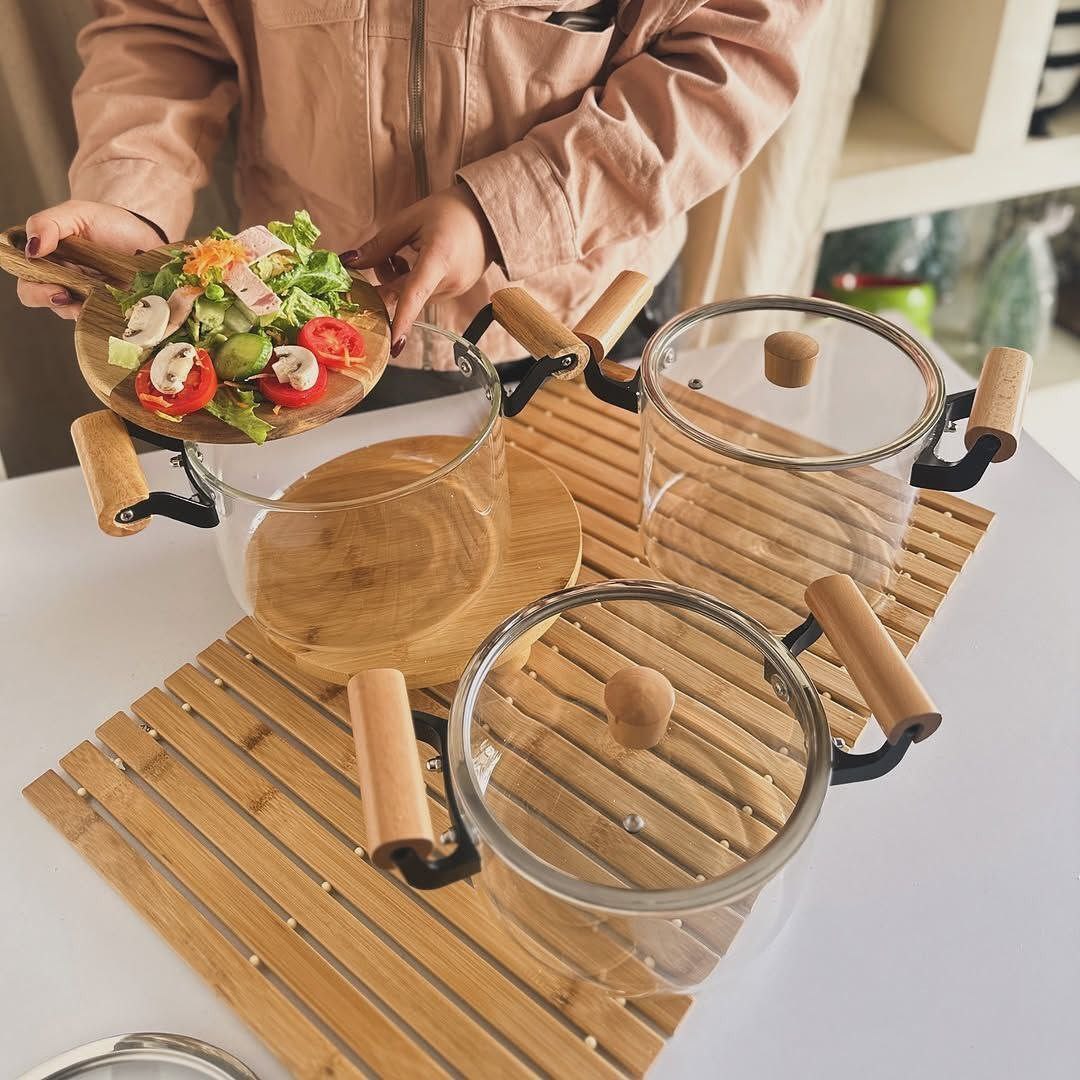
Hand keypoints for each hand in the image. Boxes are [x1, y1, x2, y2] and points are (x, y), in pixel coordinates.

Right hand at [16, 200, 163, 319]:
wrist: (146, 233)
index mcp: (48, 260)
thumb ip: (48, 224)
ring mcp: (86, 297)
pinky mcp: (109, 307)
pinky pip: (101, 319)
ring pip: (74, 313)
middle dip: (54, 301)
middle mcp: (63, 281)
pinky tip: (116, 307)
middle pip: (45, 301)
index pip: (28, 281)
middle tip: (70, 296)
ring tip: (101, 298)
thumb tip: (32, 248)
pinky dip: (106, 316)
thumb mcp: (76, 213)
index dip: (36, 290)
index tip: (56, 288)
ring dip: (83, 310)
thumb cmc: (107, 223)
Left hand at [342, 186, 497, 354]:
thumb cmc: (450, 211)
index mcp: (439, 258)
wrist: (489, 216)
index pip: (415, 293)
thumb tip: (350, 263)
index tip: (393, 343)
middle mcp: (449, 281)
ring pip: (412, 297)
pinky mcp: (455, 293)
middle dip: (384, 283)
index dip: (402, 319)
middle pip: (404, 296)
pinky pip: (424, 295)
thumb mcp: (410, 219)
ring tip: (400, 253)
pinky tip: (414, 261)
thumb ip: (379, 245)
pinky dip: (411, 283)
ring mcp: (454, 291)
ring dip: (397, 281)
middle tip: (380, 257)